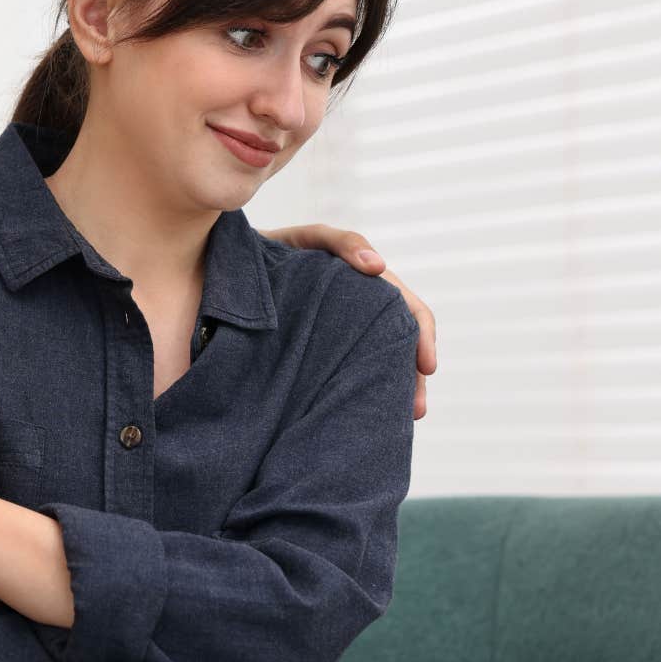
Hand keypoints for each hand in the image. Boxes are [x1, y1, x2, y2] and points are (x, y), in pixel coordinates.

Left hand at [259, 223, 436, 418]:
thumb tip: (378, 266)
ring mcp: (341, 335)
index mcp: (370, 288)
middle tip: (416, 411)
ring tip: (396, 422)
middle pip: (399, 347)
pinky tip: (357, 412)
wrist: (233, 266)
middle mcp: (362, 314)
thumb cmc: (276, 250)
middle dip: (412, 378)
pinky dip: (357, 392)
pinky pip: (344, 375)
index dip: (423, 338)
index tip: (427, 367)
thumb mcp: (309, 239)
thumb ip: (342, 243)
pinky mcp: (318, 354)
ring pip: (375, 365)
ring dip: (391, 391)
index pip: (410, 313)